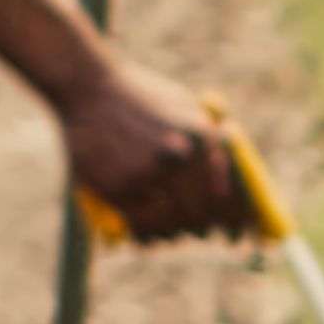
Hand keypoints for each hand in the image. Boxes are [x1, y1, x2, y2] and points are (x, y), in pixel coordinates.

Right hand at [64, 65, 256, 243]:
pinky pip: (143, 228)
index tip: (236, 235)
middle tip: (200, 232)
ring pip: (174, 228)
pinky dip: (147, 235)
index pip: (231, 195)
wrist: (85, 88)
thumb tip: (234, 180)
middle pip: (204, 218)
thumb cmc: (139, 96)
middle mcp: (181, 159)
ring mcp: (149, 176)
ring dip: (174, 234)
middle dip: (203, 229)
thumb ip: (210, 140)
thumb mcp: (183, 106)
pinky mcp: (120, 190)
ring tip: (170, 231)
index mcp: (203, 138)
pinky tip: (146, 233)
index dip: (238, 221)